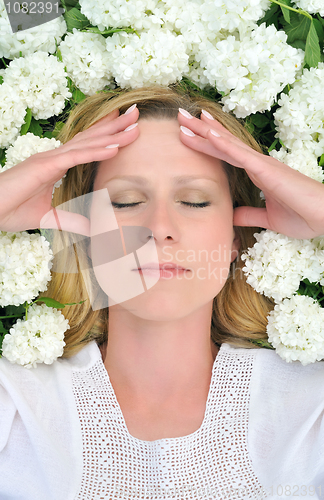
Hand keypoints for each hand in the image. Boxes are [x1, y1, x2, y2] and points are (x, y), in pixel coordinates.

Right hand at [0, 105, 139, 234]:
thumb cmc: (10, 209)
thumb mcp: (48, 218)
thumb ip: (70, 220)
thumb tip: (91, 227)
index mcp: (55, 165)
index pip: (86, 146)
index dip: (106, 135)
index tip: (125, 127)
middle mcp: (54, 157)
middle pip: (90, 138)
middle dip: (115, 125)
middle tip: (137, 113)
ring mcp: (49, 159)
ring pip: (87, 143)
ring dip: (112, 134)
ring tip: (134, 124)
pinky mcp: (44, 166)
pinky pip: (75, 157)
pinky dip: (95, 151)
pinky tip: (114, 147)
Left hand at [178, 110, 323, 238]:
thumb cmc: (303, 216)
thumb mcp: (268, 218)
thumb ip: (249, 215)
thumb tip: (231, 215)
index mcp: (257, 173)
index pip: (226, 154)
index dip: (208, 142)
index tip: (191, 132)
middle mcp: (257, 164)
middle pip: (223, 143)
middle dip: (200, 130)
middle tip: (179, 117)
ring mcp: (261, 164)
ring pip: (227, 144)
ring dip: (205, 131)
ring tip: (185, 119)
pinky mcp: (267, 170)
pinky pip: (240, 155)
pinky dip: (224, 144)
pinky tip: (209, 134)